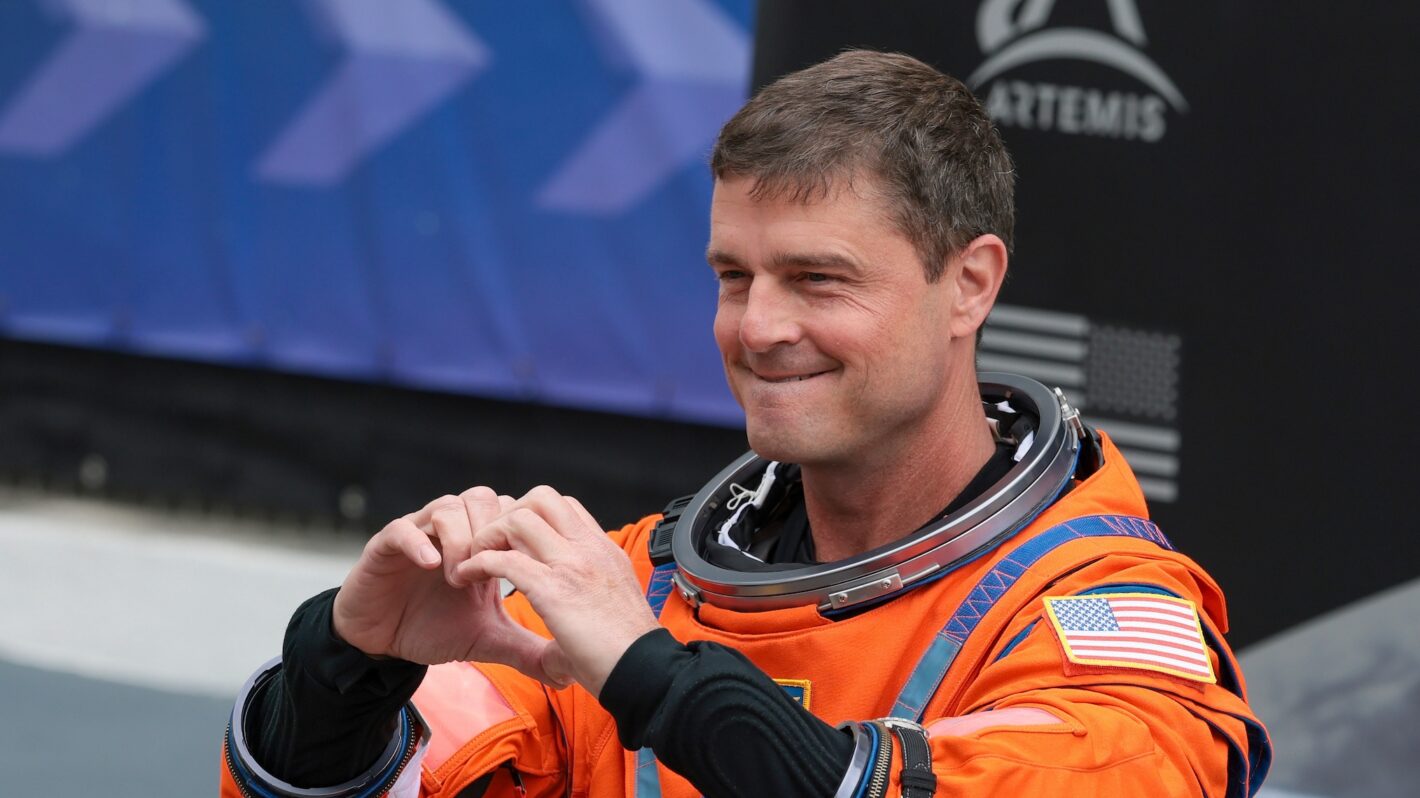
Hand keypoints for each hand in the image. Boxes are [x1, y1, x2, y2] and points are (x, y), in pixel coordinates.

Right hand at [332, 487, 571, 686]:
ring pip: (448, 505)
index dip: (521, 533)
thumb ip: (526, 649)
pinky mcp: (385, 544)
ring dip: (461, 539)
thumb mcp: (487, 640)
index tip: (526, 567)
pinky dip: (419, 542)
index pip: (510, 512)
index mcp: (479, 543)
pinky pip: (403, 528)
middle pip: (483, 497)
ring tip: (460, 578)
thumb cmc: (433, 630)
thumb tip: (568, 674)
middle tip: (492, 570)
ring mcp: (419, 533)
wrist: (381, 643)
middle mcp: (451, 529)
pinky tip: (433, 566)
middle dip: (492, 530)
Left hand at [457, 486, 660, 698]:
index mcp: (604, 552)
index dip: (533, 516)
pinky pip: (502, 560)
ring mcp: (572, 566)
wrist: (644, 673)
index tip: (516, 544)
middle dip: (507, 515)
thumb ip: (582, 619)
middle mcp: (589, 550)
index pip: (566, 507)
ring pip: (518, 519)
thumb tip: (562, 652)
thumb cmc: (628, 654)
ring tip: (475, 561)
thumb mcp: (608, 615)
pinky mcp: (552, 590)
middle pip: (540, 498)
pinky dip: (476, 564)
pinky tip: (466, 579)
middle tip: (492, 546)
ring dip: (488, 536)